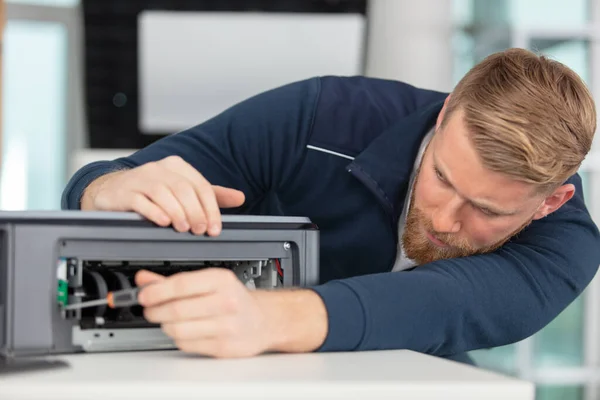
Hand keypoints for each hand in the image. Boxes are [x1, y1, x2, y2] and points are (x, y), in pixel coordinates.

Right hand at [81, 156, 244, 235]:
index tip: (215, 228)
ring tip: (184, 229)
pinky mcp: (124, 192)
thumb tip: (239, 197)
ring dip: (178, 214)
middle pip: (184, 190)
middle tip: (200, 231)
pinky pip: (142, 201)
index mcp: (177, 166)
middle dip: (196, 213)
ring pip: (165, 194)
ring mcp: (140, 178)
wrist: (110, 190)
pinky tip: (163, 222)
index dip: (211, 209)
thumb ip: (210, 194)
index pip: (201, 186)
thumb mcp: (182, 188)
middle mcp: (159, 169)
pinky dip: (155, 212)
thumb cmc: (149, 191)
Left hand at [135, 268, 272, 357]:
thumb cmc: (234, 300)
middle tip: (150, 310)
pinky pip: (186, 344)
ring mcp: (226, 326)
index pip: (181, 285)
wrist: (262, 321)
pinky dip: (178, 338)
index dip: (156, 291)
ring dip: (165, 326)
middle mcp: (226, 302)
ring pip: (178, 329)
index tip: (144, 295)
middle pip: (176, 309)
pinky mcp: (222, 346)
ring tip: (167, 321)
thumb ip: (174, 281)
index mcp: (221, 281)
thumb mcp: (208, 282)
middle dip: (155, 311)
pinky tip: (184, 330)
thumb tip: (145, 279)